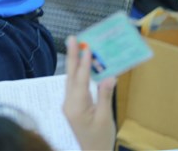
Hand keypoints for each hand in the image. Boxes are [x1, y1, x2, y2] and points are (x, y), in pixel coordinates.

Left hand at [62, 36, 116, 150]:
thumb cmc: (100, 139)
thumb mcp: (105, 118)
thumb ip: (104, 96)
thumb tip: (108, 76)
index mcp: (76, 106)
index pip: (80, 80)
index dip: (83, 63)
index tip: (86, 47)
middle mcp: (69, 103)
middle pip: (71, 76)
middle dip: (72, 56)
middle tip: (73, 38)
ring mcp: (69, 104)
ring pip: (71, 80)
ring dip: (74, 63)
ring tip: (77, 47)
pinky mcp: (72, 106)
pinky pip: (74, 86)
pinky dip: (78, 74)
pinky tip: (82, 66)